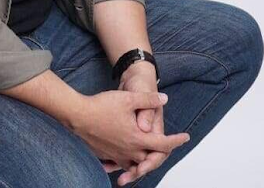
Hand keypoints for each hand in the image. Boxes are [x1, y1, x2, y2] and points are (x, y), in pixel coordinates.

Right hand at [72, 88, 189, 178]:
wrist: (77, 115)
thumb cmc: (101, 106)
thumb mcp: (127, 98)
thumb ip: (148, 99)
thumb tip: (164, 99)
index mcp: (137, 138)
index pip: (163, 144)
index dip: (176, 141)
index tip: (186, 137)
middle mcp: (129, 151)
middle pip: (150, 158)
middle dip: (160, 154)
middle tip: (167, 146)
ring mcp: (116, 155)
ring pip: (135, 164)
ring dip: (143, 162)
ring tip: (147, 158)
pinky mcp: (105, 155)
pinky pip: (119, 164)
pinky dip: (125, 165)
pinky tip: (122, 162)